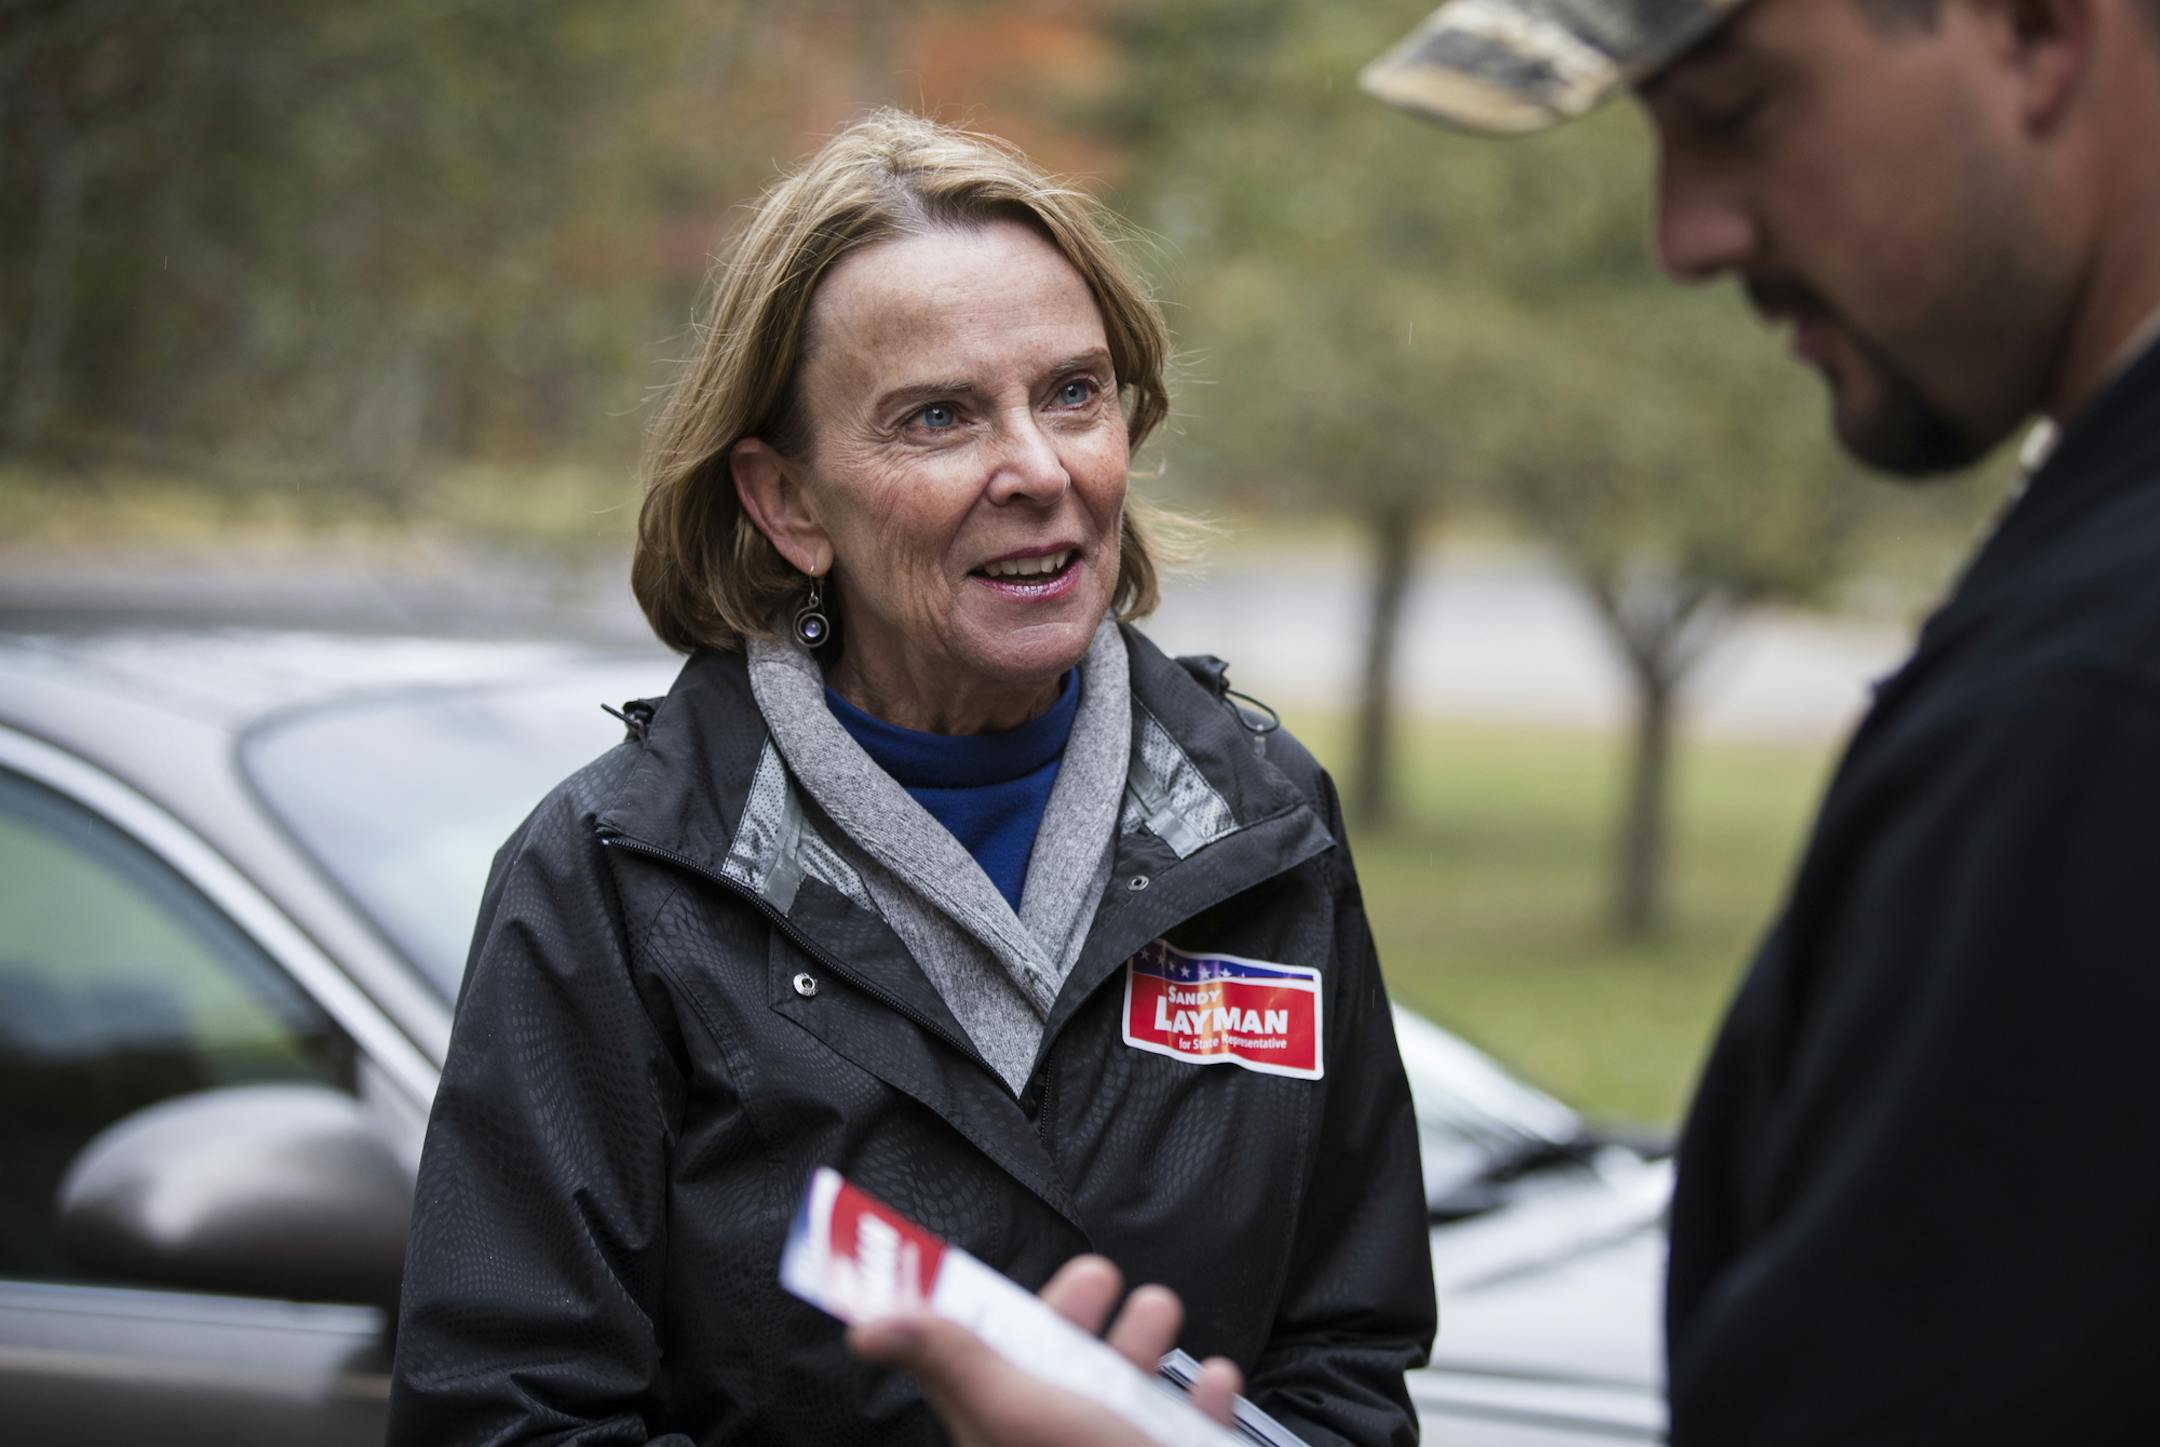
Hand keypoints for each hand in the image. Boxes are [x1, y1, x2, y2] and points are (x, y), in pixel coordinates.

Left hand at [848, 1254, 1242, 1446]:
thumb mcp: (1012, 1406)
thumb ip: (949, 1357)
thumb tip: (865, 1330)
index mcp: (1004, 1429)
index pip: (982, 1361)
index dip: (997, 1313)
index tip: (1009, 1271)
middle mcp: (1053, 1444)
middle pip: (1059, 1370)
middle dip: (1084, 1316)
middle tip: (1105, 1276)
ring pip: (1125, 1396)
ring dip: (1145, 1346)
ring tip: (1158, 1310)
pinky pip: (1187, 1432)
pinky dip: (1202, 1404)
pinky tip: (1212, 1381)